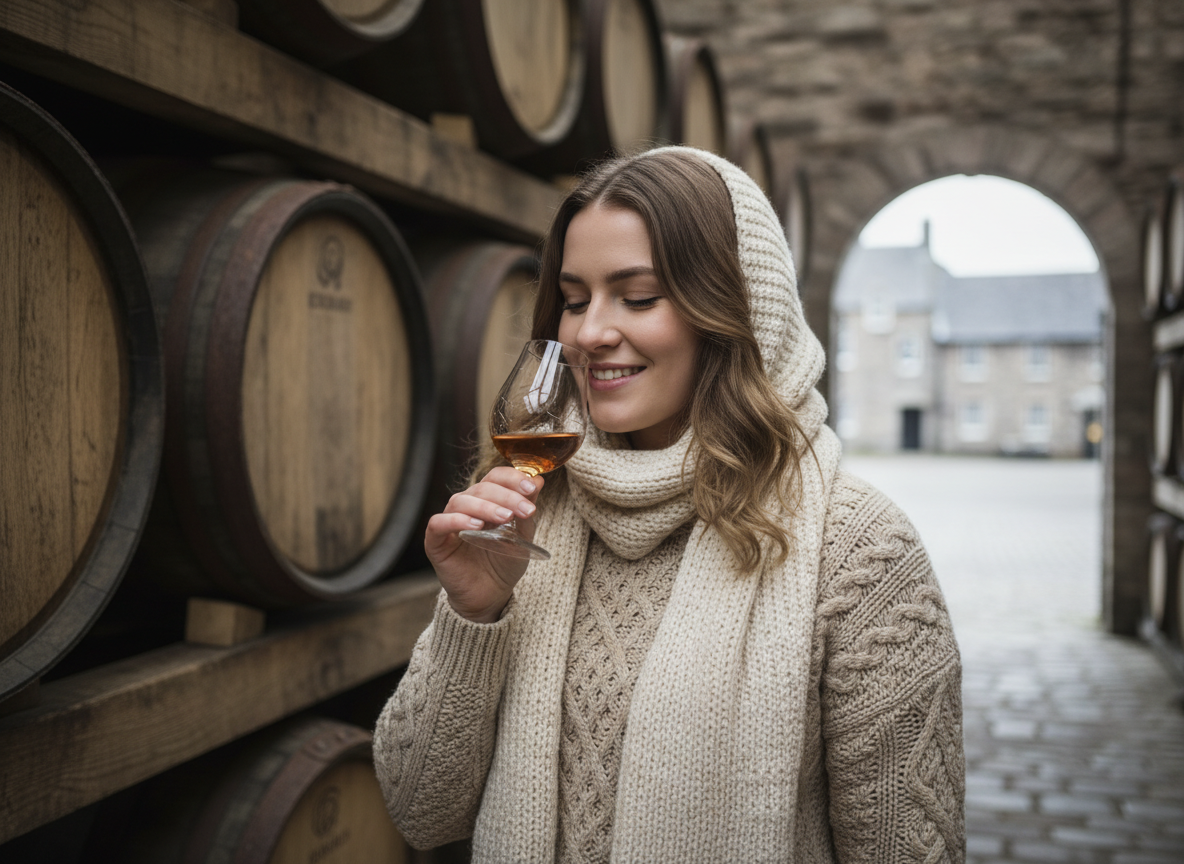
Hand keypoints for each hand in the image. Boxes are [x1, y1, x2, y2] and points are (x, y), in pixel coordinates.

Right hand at [424, 467, 543, 622]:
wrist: (491, 595)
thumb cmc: (504, 562)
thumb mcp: (522, 534)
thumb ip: (526, 508)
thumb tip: (538, 480)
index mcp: (487, 500)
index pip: (495, 477)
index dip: (513, 478)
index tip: (531, 488)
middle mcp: (466, 506)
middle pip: (482, 488)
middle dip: (507, 496)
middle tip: (526, 510)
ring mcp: (449, 522)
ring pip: (461, 501)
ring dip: (485, 507)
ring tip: (504, 518)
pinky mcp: (435, 541)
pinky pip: (439, 523)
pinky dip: (456, 520)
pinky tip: (475, 526)